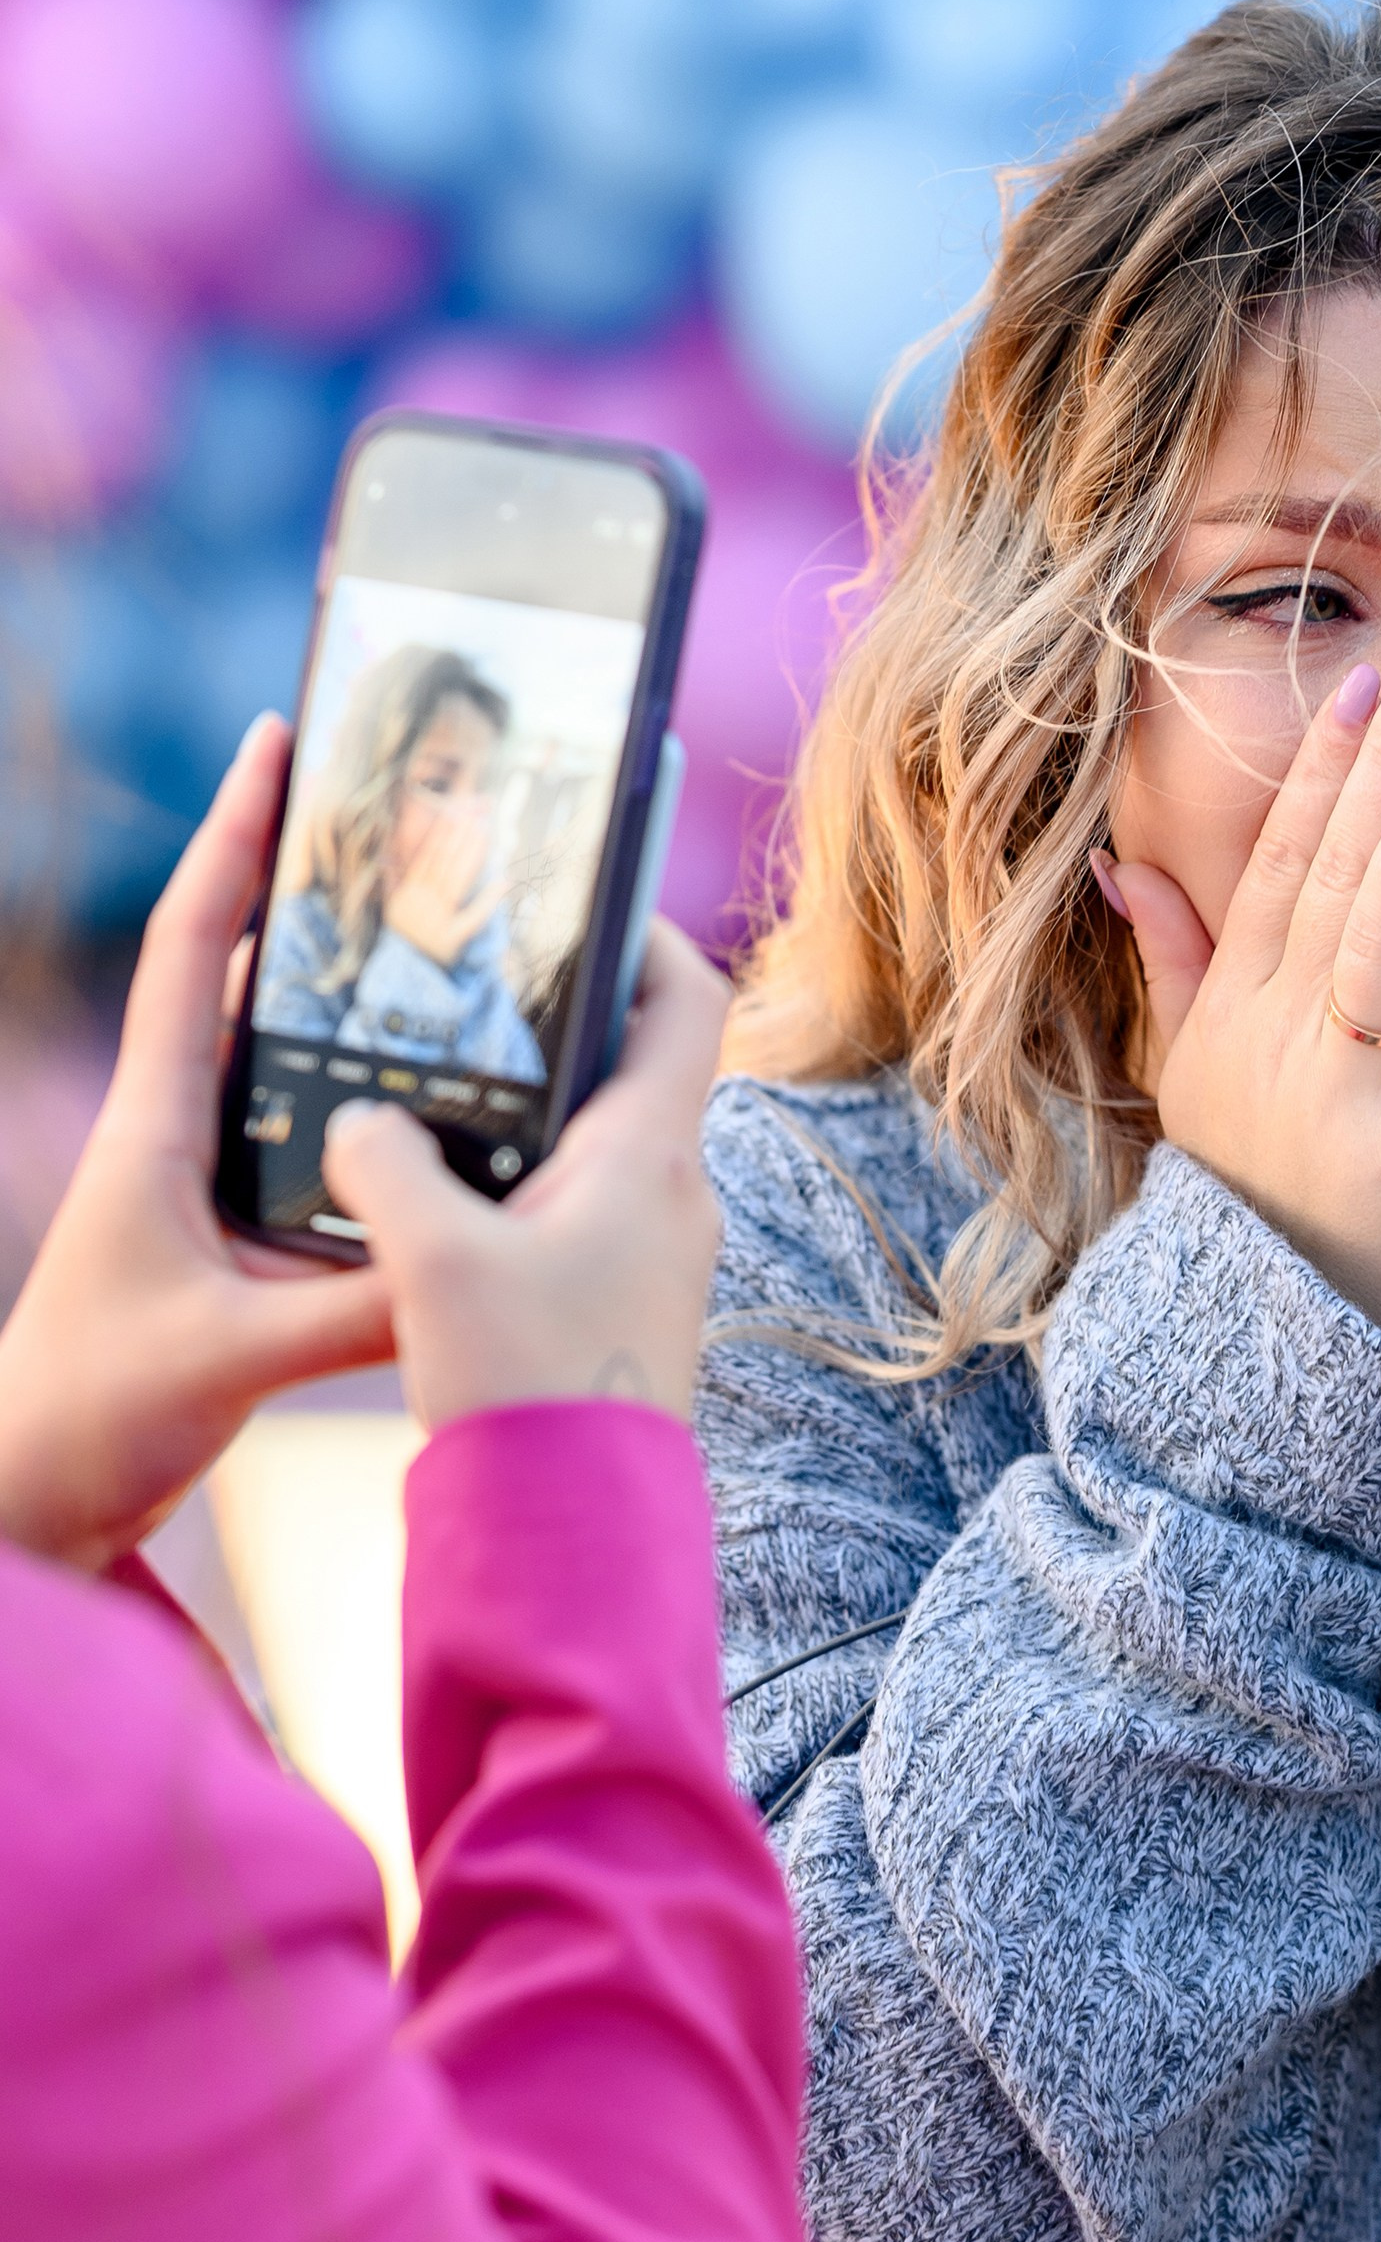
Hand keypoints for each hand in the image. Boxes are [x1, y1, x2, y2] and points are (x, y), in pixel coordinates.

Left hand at [0, 715, 398, 1573]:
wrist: (35, 1499)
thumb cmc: (93, 1415)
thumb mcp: (235, 1356)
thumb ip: (355, 1309)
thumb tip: (475, 1263)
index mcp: (157, 1127)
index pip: (199, 950)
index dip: (237, 842)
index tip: (278, 742)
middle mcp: (180, 1136)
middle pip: (244, 975)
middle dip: (305, 884)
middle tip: (385, 807)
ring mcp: (207, 1187)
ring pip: (285, 1058)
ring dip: (347, 993)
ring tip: (438, 928)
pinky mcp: (239, 1246)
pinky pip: (317, 1145)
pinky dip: (372, 1107)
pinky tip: (445, 1104)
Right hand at [318, 923, 726, 1429]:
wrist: (572, 1537)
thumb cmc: (528, 1386)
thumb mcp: (431, 1256)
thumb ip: (387, 1161)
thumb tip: (362, 1121)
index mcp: (653, 1155)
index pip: (687, 998)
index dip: (643, 931)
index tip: (578, 900)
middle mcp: (673, 1198)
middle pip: (632, 1066)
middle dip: (554, 1022)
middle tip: (471, 990)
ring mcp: (651, 1259)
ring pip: (594, 1146)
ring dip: (526, 1112)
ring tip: (433, 1089)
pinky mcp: (617, 1311)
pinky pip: (574, 1215)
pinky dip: (516, 1188)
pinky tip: (437, 1203)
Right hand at [381, 795, 501, 968]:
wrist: (403, 973)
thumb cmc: (402, 938)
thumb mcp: (391, 908)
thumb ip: (390, 882)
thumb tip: (385, 856)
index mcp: (408, 893)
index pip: (427, 858)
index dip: (440, 835)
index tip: (452, 814)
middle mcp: (423, 903)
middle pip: (444, 864)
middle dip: (458, 838)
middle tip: (474, 815)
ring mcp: (438, 920)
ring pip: (457, 882)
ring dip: (471, 857)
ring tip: (484, 834)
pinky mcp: (453, 938)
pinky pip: (474, 917)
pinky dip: (488, 899)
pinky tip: (504, 880)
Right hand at [1107, 645, 1380, 1342]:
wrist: (1259, 1336)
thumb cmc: (1246, 1192)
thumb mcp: (1191, 1073)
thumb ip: (1172, 962)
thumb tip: (1121, 868)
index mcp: (1238, 1009)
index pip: (1285, 865)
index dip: (1327, 773)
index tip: (1371, 686)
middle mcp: (1278, 1038)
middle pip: (1336, 878)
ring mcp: (1338, 1095)